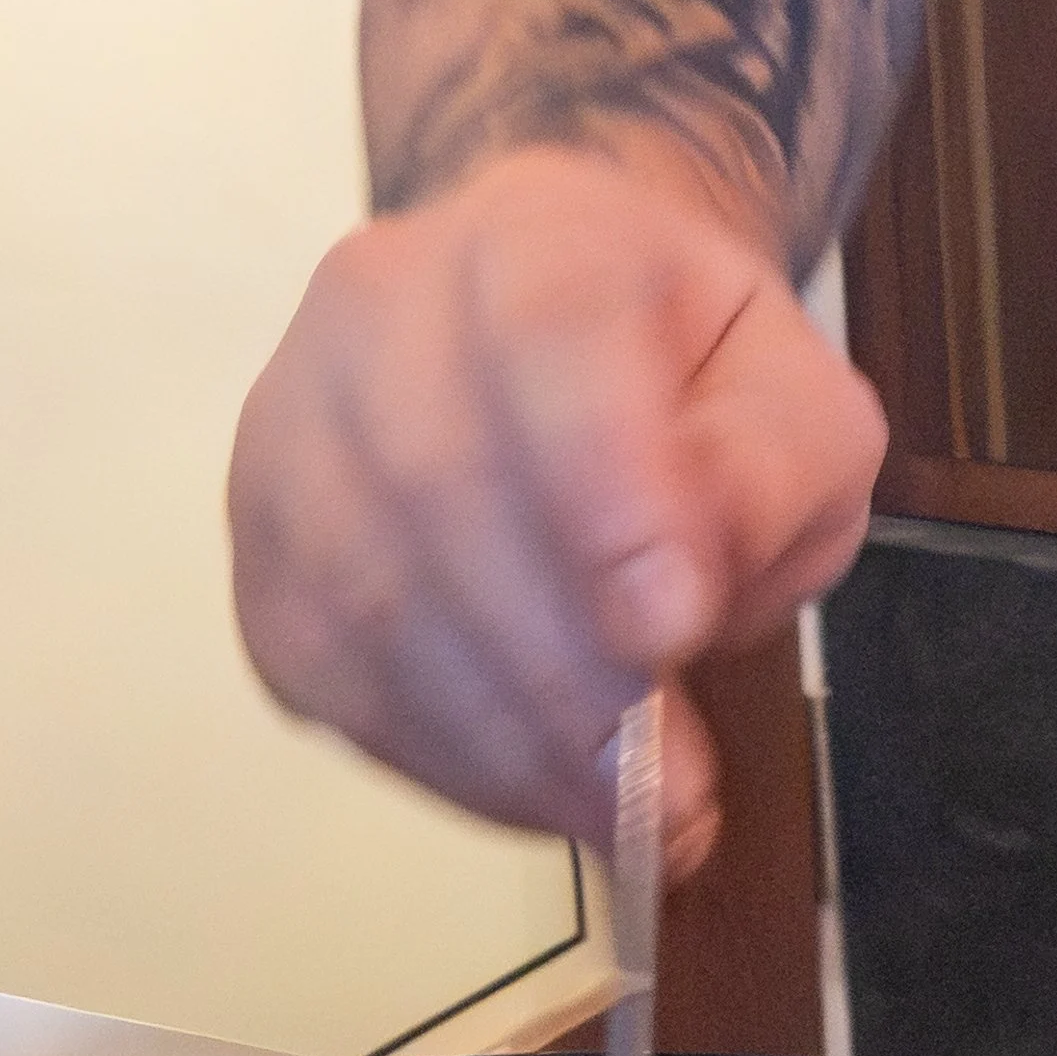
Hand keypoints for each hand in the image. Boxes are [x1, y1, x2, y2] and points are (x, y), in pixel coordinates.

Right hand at [227, 141, 885, 874]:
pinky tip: (534, 791)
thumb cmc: (693, 387)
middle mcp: (381, 304)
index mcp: (540, 238)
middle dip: (565, 676)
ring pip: (365, 598)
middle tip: (668, 793)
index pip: (550, 339)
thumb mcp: (795, 410)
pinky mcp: (261, 542)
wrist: (565, 342)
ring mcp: (293, 420)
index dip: (603, 494)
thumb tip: (675, 602)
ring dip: (502, 742)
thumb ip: (766, 478)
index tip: (674, 631)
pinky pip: (322, 669)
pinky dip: (436, 757)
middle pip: (440, 489)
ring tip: (622, 817)